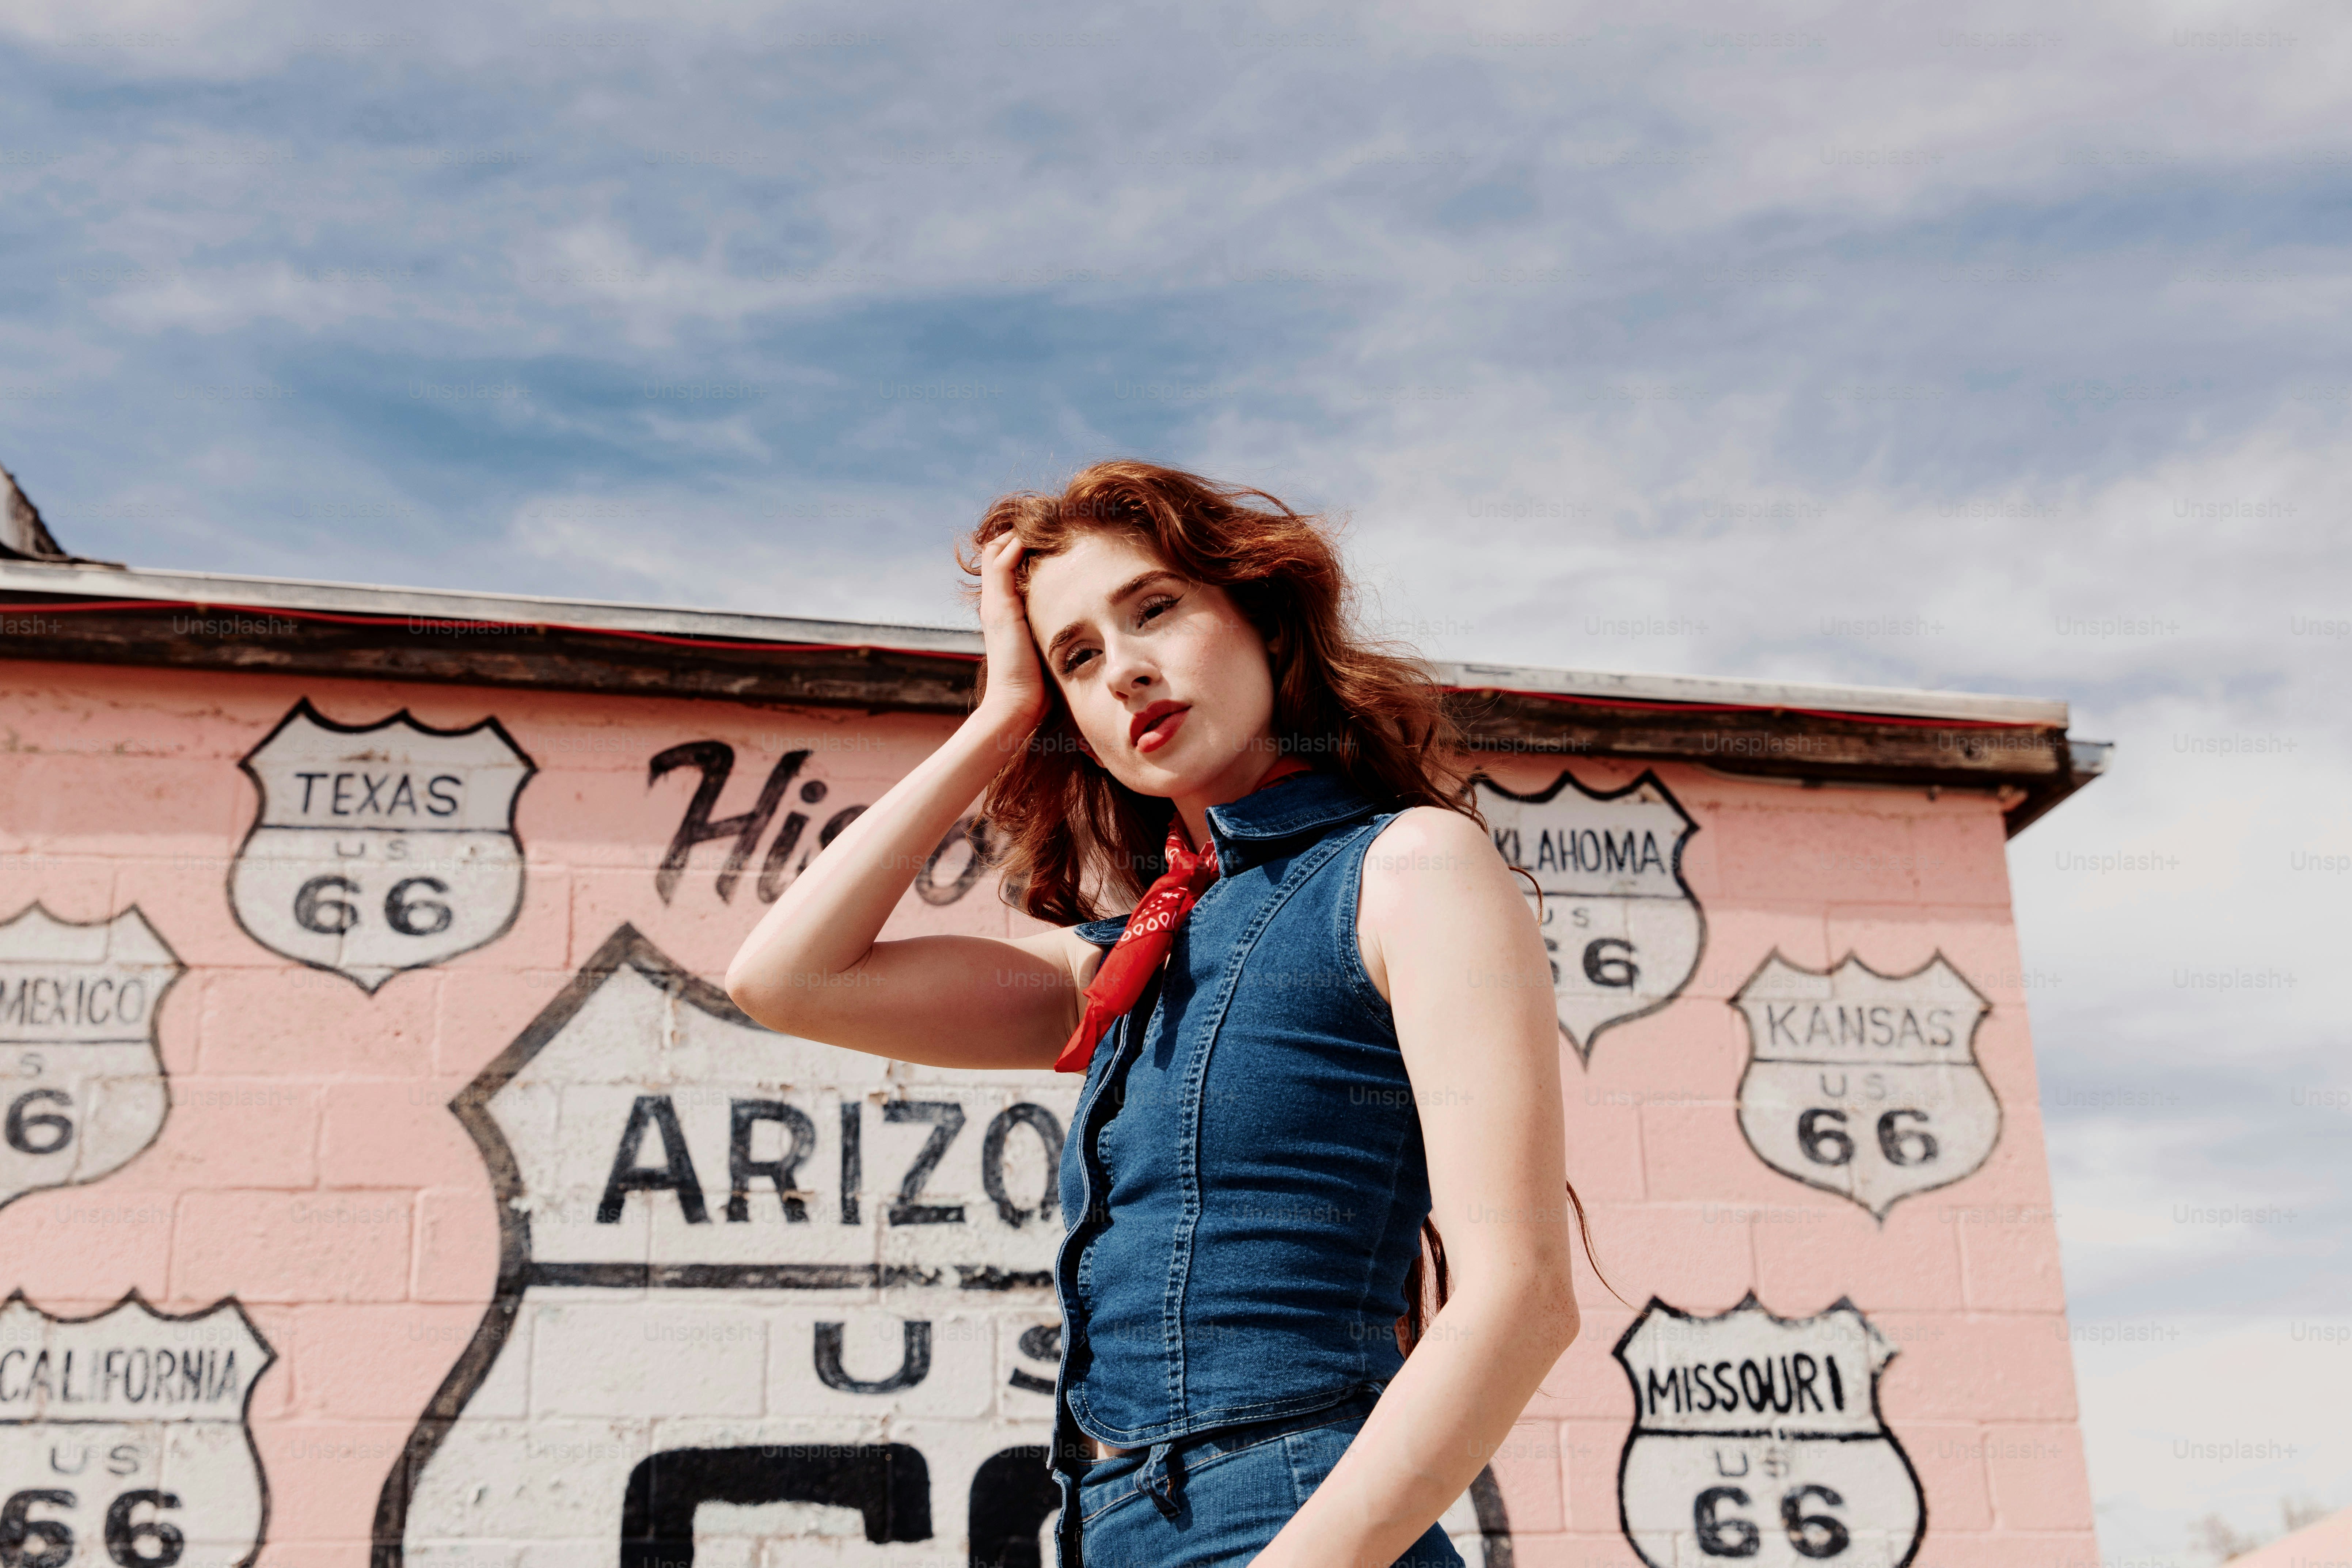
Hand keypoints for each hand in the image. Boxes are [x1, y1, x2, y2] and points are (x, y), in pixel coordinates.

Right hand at [974, 533, 1048, 739]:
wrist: (1017, 704)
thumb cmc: (1038, 684)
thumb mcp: (1048, 646)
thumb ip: (1054, 630)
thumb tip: (1081, 624)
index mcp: (1005, 611)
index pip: (1007, 565)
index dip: (1025, 547)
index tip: (1055, 536)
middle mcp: (995, 603)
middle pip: (998, 551)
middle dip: (1021, 533)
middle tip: (1051, 522)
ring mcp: (994, 603)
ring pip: (997, 550)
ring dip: (1018, 533)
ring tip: (1046, 522)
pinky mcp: (999, 607)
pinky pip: (1001, 562)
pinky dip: (1015, 545)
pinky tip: (1035, 539)